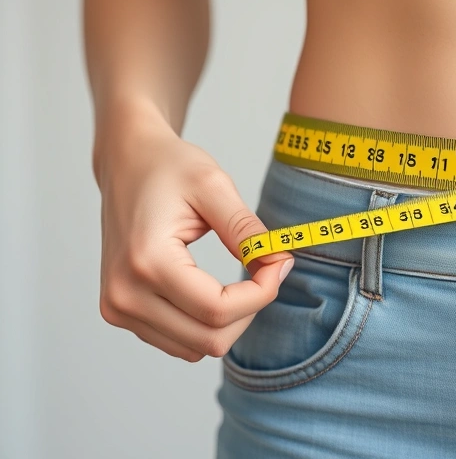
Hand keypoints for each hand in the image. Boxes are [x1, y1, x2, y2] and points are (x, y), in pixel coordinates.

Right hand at [94, 111, 291, 361]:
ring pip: (196, 348)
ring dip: (231, 321)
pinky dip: (208, 325)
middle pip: (210, 339)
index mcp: (146, 261)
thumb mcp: (214, 185)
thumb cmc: (168, 168)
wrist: (127, 164)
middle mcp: (124, 294)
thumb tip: (278, 263)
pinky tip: (215, 290)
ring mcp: (118, 308)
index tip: (280, 261)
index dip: (262, 293)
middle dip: (251, 309)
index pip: (217, 310)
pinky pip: (180, 342)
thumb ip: (246, 230)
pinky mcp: (121, 312)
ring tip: (242, 280)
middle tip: (268, 268)